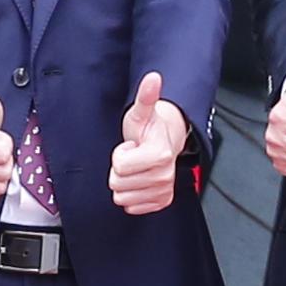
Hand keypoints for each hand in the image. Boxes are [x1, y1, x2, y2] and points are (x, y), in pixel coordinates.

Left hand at [105, 74, 184, 215]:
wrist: (167, 140)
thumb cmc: (150, 128)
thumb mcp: (141, 111)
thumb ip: (146, 96)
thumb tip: (152, 78)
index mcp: (159, 155)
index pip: (120, 167)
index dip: (120, 154)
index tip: (132, 146)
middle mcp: (164, 176)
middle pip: (118, 185)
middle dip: (121, 169)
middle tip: (134, 157)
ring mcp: (163, 190)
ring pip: (123, 198)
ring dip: (126, 182)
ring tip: (137, 167)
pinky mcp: (160, 201)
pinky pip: (132, 207)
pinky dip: (132, 195)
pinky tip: (139, 179)